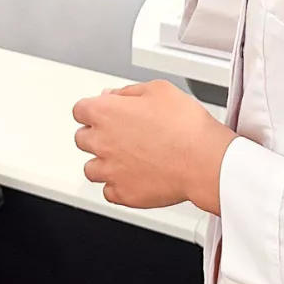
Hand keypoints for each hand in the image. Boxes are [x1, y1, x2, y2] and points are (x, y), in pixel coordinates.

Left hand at [73, 80, 236, 213]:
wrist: (204, 160)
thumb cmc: (186, 125)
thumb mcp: (159, 89)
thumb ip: (129, 91)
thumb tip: (115, 95)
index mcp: (106, 113)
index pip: (80, 110)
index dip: (93, 110)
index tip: (102, 113)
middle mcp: (101, 142)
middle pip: (81, 139)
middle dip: (96, 136)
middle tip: (118, 135)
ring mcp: (110, 171)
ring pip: (91, 169)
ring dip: (103, 163)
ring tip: (125, 159)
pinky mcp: (122, 193)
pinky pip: (109, 192)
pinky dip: (117, 187)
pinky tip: (133, 178)